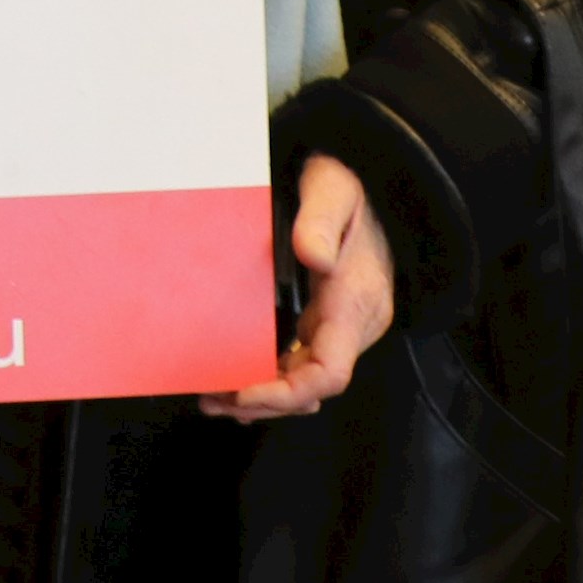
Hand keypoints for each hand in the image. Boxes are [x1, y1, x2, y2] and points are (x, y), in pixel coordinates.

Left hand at [204, 155, 392, 421]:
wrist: (370, 181)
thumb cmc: (348, 184)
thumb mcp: (334, 190)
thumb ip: (321, 221)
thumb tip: (313, 256)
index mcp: (357, 301)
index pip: (330, 371)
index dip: (287, 392)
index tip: (242, 392)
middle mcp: (354, 322)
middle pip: (313, 386)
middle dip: (265, 401)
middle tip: (212, 400)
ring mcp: (341, 323)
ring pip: (306, 379)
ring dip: (263, 395)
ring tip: (214, 397)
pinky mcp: (327, 318)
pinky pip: (301, 361)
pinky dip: (270, 376)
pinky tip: (236, 379)